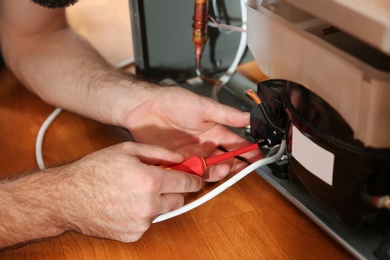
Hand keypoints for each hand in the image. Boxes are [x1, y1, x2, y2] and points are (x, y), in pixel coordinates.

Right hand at [57, 142, 203, 241]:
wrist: (68, 197)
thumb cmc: (93, 171)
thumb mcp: (127, 151)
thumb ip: (159, 153)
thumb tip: (179, 157)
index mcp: (151, 182)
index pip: (187, 183)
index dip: (193, 179)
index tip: (195, 178)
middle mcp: (149, 205)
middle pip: (179, 200)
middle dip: (173, 191)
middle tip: (157, 182)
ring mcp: (141, 223)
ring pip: (163, 211)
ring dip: (156, 202)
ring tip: (134, 192)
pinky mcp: (133, 234)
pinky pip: (147, 222)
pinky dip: (142, 214)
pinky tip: (125, 204)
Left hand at [122, 86, 261, 180]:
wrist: (145, 107)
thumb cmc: (173, 102)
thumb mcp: (204, 106)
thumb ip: (227, 115)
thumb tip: (249, 117)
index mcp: (215, 131)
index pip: (236, 144)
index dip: (248, 152)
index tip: (258, 158)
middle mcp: (205, 146)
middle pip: (225, 161)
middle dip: (234, 166)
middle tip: (238, 167)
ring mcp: (192, 155)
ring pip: (210, 170)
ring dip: (218, 172)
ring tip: (221, 169)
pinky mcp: (178, 163)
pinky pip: (190, 174)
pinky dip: (196, 177)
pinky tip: (200, 175)